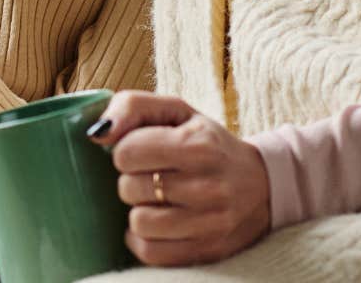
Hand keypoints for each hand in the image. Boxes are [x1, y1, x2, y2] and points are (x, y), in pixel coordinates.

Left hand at [86, 91, 271, 266]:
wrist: (263, 185)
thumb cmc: (208, 144)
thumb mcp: (177, 112)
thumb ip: (132, 107)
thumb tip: (96, 134)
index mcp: (198, 145)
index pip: (126, 152)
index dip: (126, 150)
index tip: (142, 151)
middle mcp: (208, 185)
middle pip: (129, 188)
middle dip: (132, 180)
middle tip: (151, 176)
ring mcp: (210, 223)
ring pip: (138, 223)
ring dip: (139, 210)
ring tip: (156, 200)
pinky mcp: (208, 250)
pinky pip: (150, 252)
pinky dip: (144, 239)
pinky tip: (156, 223)